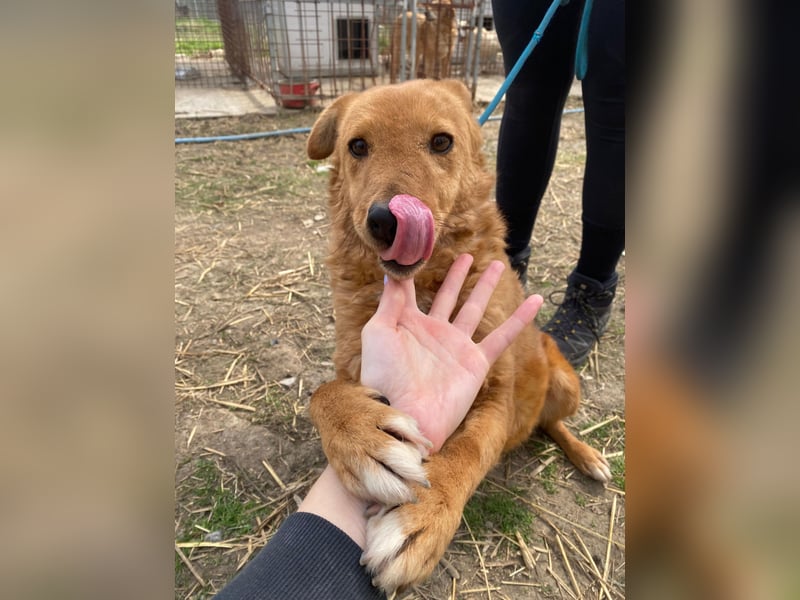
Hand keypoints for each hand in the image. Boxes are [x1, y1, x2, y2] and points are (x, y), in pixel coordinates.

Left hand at [360, 254, 542, 450]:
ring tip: (497, 264)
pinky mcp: (476, 361)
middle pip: (449, 294)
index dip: (413, 270)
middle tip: (467, 254)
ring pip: (475, 307)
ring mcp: (456, 345)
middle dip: (457, 275)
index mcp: (406, 323)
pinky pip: (502, 336)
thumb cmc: (384, 375)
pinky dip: (520, 319)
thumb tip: (393, 268)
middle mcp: (433, 331)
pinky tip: (536, 300)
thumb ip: (391, 300)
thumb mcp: (378, 331)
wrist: (405, 413)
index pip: (410, 289)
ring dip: (486, 287)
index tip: (419, 246)